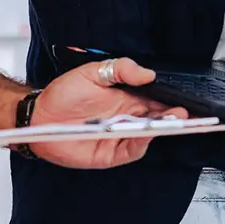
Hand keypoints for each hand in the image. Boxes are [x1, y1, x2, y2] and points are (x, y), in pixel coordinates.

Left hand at [28, 58, 188, 169]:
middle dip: (173, 118)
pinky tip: (145, 136)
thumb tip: (147, 74)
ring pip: (147, 136)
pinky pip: (131, 152)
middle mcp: (127, 118)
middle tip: (184, 115)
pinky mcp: (111, 154)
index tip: (185, 101)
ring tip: (167, 123)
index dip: (172, 102)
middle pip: (158, 120)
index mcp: (126, 98)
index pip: (157, 101)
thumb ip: (120, 69)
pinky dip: (140, 145)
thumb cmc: (63, 94)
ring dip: (159, 131)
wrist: (39, 116)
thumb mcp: (91, 72)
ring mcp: (120, 137)